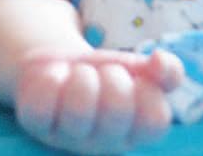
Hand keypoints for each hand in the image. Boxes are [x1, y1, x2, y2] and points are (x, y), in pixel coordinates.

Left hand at [12, 48, 181, 153]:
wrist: (59, 66)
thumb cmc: (105, 75)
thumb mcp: (140, 70)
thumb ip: (166, 72)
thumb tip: (160, 62)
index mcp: (135, 132)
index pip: (155, 121)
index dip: (147, 90)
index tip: (136, 79)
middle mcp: (103, 142)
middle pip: (117, 110)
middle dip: (112, 76)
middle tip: (102, 72)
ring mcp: (68, 137)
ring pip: (78, 108)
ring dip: (81, 75)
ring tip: (77, 74)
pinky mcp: (36, 125)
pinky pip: (41, 104)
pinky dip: (49, 78)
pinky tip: (54, 77)